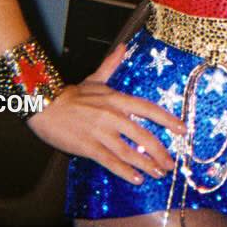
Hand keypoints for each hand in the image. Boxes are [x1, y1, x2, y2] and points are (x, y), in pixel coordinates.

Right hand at [27, 43, 182, 184]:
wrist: (43, 104)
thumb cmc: (70, 94)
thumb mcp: (94, 78)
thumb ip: (111, 65)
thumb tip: (124, 47)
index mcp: (117, 99)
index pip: (148, 109)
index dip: (167, 120)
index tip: (182, 129)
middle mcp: (113, 115)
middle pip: (143, 135)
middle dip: (160, 151)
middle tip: (171, 164)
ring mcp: (100, 131)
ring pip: (129, 151)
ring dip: (146, 164)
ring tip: (158, 174)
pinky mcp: (88, 146)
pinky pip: (110, 161)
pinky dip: (125, 171)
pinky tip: (136, 179)